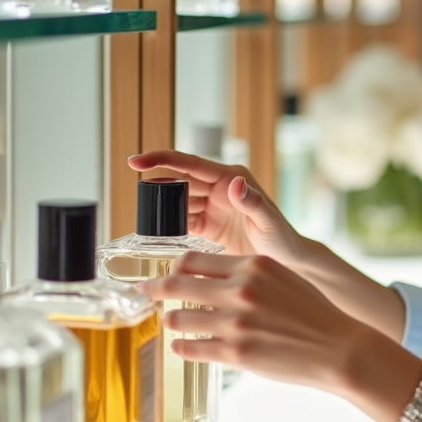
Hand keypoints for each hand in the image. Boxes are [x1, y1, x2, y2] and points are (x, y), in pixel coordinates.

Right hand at [128, 150, 304, 263]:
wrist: (286, 262)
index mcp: (231, 178)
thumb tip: (235, 182)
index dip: (162, 160)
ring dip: (160, 208)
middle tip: (138, 199)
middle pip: (179, 181)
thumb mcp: (268, 221)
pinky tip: (156, 233)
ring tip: (143, 217)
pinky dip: (168, 225)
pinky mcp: (208, 225)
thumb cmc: (282, 238)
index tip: (135, 160)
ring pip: (177, 201)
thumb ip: (253, 202)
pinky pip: (181, 221)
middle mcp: (219, 188)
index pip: (190, 164)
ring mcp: (212, 206)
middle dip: (156, 186)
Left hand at [141, 252, 367, 392]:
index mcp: (253, 265)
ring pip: (179, 318)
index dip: (174, 267)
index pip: (195, 260)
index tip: (166, 272)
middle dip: (155, 288)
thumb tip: (214, 277)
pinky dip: (182, 346)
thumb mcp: (282, 278)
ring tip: (171, 323)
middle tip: (144, 291)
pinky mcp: (235, 353)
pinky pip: (191, 348)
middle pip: (178, 283)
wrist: (337, 347)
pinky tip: (182, 346)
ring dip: (171, 321)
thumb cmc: (312, 312)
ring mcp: (236, 322)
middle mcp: (241, 290)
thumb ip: (249, 274)